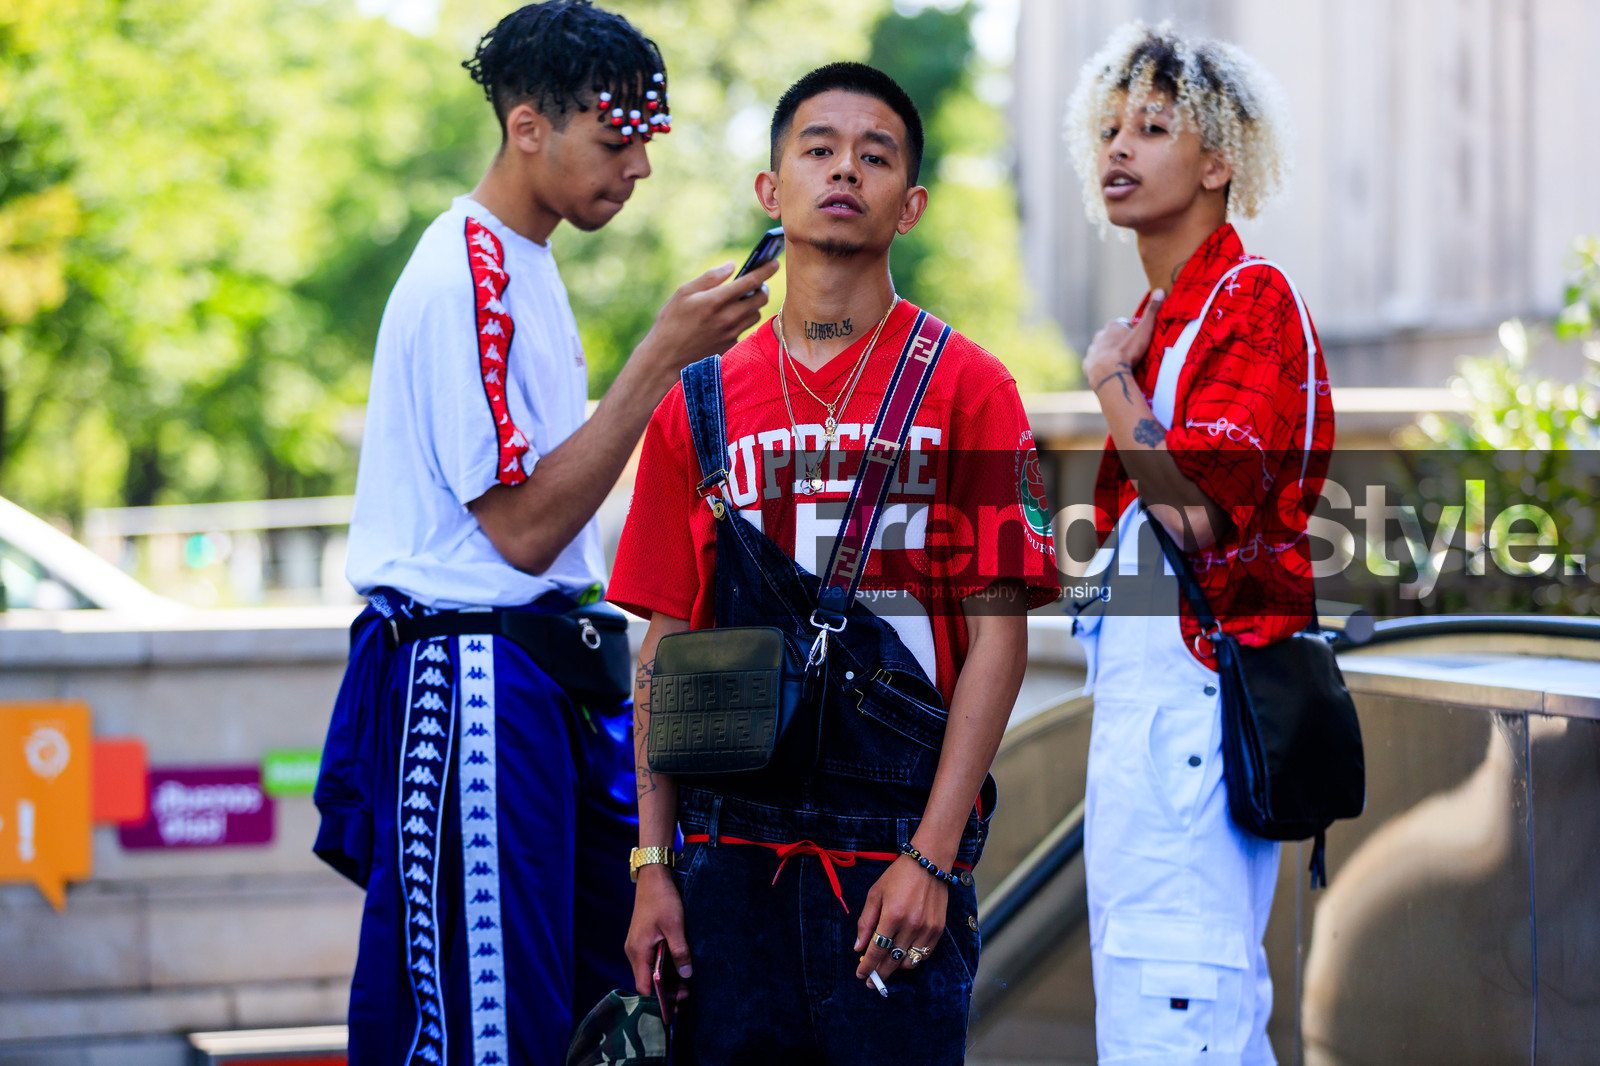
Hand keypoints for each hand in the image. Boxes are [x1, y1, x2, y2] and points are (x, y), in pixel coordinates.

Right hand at [625, 866, 691, 1000]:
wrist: (653, 877)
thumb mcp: (675, 926)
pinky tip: (677, 969)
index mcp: (638, 951)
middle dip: (664, 992)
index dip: (657, 1000)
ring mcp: (637, 946)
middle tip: (685, 996)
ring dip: (665, 980)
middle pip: (646, 981)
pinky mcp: (642, 941)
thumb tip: (686, 976)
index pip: (644, 986)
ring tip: (685, 986)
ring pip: (649, 971)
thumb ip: (680, 952)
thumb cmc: (662, 899)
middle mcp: (633, 952)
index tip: (674, 1008)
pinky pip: (650, 961)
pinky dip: (662, 968)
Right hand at [636, 258, 779, 380]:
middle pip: (761, 298)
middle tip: (754, 283)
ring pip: (756, 314)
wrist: (665, 358)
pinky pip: (744, 329)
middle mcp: (728, 317)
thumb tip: (731, 266)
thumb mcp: (684, 293)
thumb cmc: (671, 322)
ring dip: (753, 305)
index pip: (751, 281)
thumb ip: (710, 278)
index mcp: (716, 300)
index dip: (766, 270)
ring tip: (740, 301)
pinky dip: (741, 321)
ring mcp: (732, 334)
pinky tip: (728, 320)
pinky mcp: (731, 346)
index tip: (775, 263)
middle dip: (761, 287)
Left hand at [853, 854, 947, 982]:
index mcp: (892, 915)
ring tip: (887, 965)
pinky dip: (912, 959)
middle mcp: (911, 926)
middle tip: (872, 982)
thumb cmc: (898, 876)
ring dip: (895, 967)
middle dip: (879, 974)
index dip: (867, 966)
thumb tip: (858, 947)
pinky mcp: (938, 930)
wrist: (929, 863)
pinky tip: (903, 955)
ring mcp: (927, 929)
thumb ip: (866, 922)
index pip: (876, 950)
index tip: (861, 975)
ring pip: (909, 961)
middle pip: (892, 960)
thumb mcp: (875, 894)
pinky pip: (923, 955)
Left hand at [1083, 289, 1164, 402]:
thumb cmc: (1128, 350)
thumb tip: (1160, 290)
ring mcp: (1092, 350)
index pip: (1123, 325)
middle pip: (1111, 337)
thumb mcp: (1144, 330)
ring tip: (1119, 364)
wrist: (1109, 372)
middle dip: (1118, 342)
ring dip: (1109, 354)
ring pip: (1101, 349)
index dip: (1131, 332)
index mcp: (1113, 326)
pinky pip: (1094, 364)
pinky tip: (1108, 371)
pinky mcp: (1087, 364)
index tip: (1137, 341)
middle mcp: (1100, 335)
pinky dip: (1100, 366)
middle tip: (1129, 353)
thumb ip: (1152, 312)